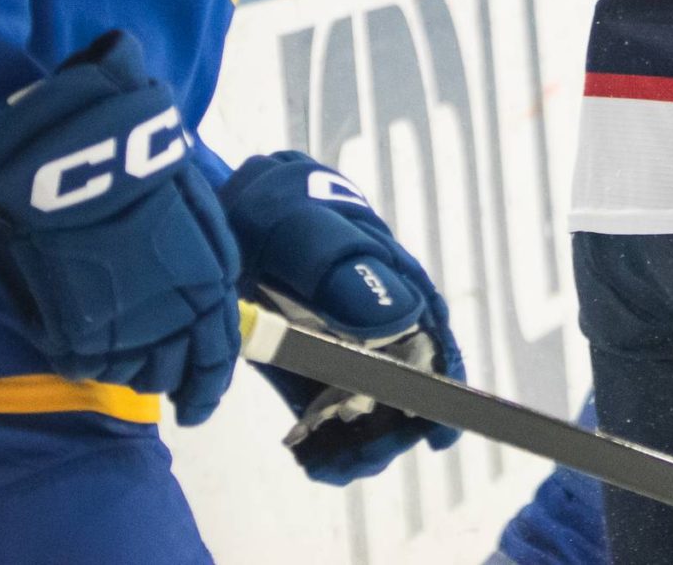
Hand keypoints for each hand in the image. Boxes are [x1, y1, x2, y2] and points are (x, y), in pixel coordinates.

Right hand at [0, 32, 240, 423]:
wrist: (86, 161)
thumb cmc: (144, 170)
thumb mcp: (196, 212)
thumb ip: (205, 259)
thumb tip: (210, 292)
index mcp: (211, 288)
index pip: (217, 359)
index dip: (208, 388)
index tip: (198, 406)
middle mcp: (175, 319)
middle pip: (170, 374)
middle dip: (164, 375)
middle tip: (151, 370)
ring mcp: (125, 331)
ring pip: (130, 375)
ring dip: (124, 365)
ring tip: (111, 344)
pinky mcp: (78, 333)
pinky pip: (85, 365)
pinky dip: (83, 356)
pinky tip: (78, 335)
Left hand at [218, 152, 464, 483]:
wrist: (230, 214)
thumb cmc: (278, 212)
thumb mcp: (304, 230)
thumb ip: (344, 266)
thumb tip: (399, 315)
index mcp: (396, 286)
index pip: (434, 345)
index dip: (442, 392)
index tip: (439, 434)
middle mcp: (382, 324)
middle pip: (405, 391)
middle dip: (385, 430)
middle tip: (350, 452)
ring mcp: (347, 349)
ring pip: (368, 411)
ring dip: (352, 443)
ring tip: (319, 459)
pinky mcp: (312, 367)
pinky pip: (328, 416)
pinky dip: (321, 442)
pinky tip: (304, 452)